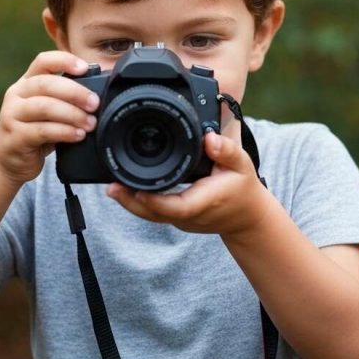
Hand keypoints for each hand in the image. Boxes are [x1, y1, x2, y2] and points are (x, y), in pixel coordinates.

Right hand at [0, 51, 99, 184]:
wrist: (9, 162)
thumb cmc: (34, 132)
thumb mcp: (47, 111)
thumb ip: (63, 99)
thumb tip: (97, 94)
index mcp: (26, 83)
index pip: (43, 61)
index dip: (64, 60)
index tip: (85, 68)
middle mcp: (16, 95)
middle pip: (45, 83)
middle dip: (75, 92)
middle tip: (95, 103)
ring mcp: (12, 115)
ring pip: (44, 107)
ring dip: (72, 114)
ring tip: (90, 123)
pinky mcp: (15, 137)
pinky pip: (43, 131)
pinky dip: (64, 132)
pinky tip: (78, 135)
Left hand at [107, 131, 268, 236]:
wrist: (247, 218)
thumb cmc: (243, 189)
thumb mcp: (242, 165)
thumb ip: (227, 150)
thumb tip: (210, 138)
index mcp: (204, 202)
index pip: (176, 206)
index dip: (154, 200)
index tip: (136, 190)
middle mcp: (189, 215)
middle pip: (155, 214)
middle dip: (130, 202)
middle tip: (111, 188)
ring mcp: (182, 220)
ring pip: (151, 215)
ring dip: (130, 203)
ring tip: (111, 187)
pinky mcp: (177, 218)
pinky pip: (154, 213)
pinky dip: (139, 203)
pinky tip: (125, 189)